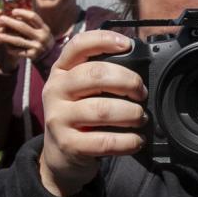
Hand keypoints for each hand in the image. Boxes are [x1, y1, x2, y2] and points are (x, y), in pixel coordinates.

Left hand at [0, 9, 52, 74]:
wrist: (49, 57)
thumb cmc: (41, 39)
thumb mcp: (41, 30)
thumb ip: (31, 23)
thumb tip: (14, 12)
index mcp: (44, 28)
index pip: (32, 17)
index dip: (22, 12)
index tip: (12, 11)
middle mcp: (42, 37)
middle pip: (23, 27)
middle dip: (10, 22)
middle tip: (0, 19)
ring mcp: (37, 47)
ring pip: (18, 40)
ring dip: (7, 37)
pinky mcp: (32, 55)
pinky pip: (18, 51)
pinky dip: (10, 48)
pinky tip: (4, 45)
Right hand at [38, 30, 146, 196]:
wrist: (59, 156)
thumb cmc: (79, 117)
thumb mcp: (79, 91)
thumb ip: (99, 76)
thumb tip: (139, 64)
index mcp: (60, 71)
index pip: (78, 45)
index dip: (104, 40)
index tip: (127, 45)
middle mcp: (55, 91)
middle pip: (95, 74)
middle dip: (128, 81)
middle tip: (142, 92)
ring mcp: (58, 118)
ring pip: (102, 109)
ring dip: (131, 113)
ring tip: (141, 118)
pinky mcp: (68, 144)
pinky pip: (104, 141)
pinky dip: (127, 141)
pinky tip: (136, 140)